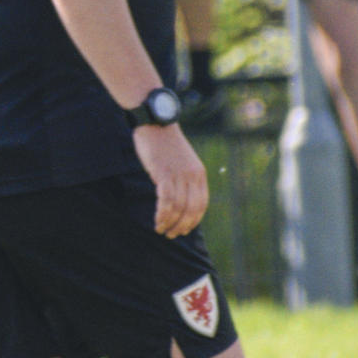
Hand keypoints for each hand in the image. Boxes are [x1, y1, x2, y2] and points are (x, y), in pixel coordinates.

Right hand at [132, 122, 208, 236]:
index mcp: (199, 174)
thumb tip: (179, 199)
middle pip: (191, 209)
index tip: (184, 229)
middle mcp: (192, 176)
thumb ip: (184, 178)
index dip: (193, 220)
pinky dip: (162, 214)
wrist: (156, 123)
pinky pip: (166, 201)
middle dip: (182, 226)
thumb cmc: (165, 143)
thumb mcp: (182, 161)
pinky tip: (157, 221)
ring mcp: (179, 175)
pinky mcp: (164, 174)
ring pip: (178, 208)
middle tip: (172, 235)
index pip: (201, 204)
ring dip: (170, 223)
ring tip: (161, 230)